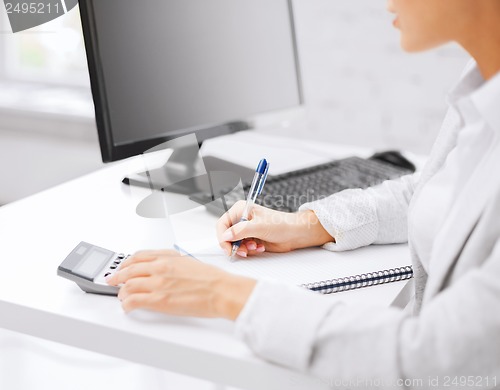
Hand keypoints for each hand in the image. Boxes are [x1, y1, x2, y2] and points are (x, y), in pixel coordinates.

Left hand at [106, 249, 255, 319]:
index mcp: (168, 258)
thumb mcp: (189, 261)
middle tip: (112, 281)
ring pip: (128, 285)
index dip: (126, 262)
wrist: (221, 291)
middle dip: (117, 276)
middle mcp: (160, 268)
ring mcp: (158, 284)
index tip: (122, 267)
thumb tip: (159, 265)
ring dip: (121, 292)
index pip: (138, 256)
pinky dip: (126, 304)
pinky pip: (133, 301)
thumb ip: (171, 262)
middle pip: (129, 270)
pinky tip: (127, 306)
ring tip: (122, 296)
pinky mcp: (159, 300)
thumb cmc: (211, 279)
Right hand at [216, 201, 333, 257]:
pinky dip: (250, 251)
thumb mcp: (259, 226)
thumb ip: (240, 231)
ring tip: (255, 247)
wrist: (295, 233)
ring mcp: (246, 230)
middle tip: (243, 250)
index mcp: (240, 210)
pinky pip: (243, 248)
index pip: (222, 224)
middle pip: (227, 236)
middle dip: (235, 245)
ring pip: (234, 244)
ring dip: (244, 249)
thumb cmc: (281, 224)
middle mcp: (241, 219)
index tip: (228, 248)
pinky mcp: (251, 239)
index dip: (222, 237)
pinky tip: (260, 247)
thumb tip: (226, 236)